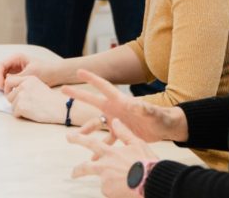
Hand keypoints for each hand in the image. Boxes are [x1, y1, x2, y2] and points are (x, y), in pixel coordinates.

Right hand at [0, 52, 53, 91]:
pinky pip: (5, 81)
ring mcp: (13, 70)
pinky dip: (4, 86)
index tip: (1, 86)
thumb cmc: (45, 71)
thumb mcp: (31, 73)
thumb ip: (17, 77)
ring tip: (6, 91)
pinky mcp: (15, 77)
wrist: (55, 74)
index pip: (0, 65)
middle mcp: (13, 63)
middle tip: (3, 90)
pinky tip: (9, 91)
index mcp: (16, 58)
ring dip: (0, 84)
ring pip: (0, 76)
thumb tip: (6, 82)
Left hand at [6, 75, 67, 123]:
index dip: (8, 89)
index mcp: (28, 79)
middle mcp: (24, 85)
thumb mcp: (38, 85)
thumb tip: (11, 91)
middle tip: (26, 104)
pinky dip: (21, 115)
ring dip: (19, 109)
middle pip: (9, 96)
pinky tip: (31, 113)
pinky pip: (15, 113)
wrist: (59, 107)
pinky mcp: (21, 106)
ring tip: (31, 109)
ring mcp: (22, 96)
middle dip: (15, 102)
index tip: (12, 94)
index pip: (9, 81)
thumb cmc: (50, 99)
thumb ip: (25, 85)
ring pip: (12, 105)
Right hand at [63, 69, 187, 142]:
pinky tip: (93, 158)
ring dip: (85, 130)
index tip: (78, 70)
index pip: (104, 86)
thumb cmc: (161, 117)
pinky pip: (106, 141)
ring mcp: (116, 121)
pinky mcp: (120, 133)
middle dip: (79, 95)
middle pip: (93, 101)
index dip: (91, 78)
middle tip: (62, 89)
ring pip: (96, 124)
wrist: (166, 129)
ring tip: (75, 137)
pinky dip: (99, 149)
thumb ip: (143, 109)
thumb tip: (134, 104)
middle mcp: (115, 109)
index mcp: (121, 100)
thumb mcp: (152, 113)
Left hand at [68, 118, 158, 197]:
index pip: (91, 143)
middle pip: (85, 167)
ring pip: (102, 180)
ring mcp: (105, 180)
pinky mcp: (108, 192)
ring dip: (109, 181)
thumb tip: (115, 120)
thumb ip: (124, 132)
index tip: (68, 137)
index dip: (78, 139)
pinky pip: (109, 190)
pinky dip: (115, 189)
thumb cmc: (146, 162)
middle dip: (77, 171)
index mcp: (110, 152)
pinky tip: (126, 187)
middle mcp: (104, 166)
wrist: (152, 182)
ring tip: (124, 181)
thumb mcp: (137, 143)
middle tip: (73, 174)